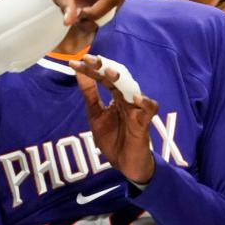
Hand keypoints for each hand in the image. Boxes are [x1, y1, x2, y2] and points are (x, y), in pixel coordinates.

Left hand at [47, 0, 141, 26]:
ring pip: (113, 8)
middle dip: (98, 11)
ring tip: (80, 15)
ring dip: (97, 17)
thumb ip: (65, 3)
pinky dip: (97, 20)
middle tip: (81, 15)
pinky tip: (86, 19)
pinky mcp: (114, 1)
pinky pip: (110, 14)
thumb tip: (69, 21)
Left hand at [71, 54, 157, 182]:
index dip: (90, 70)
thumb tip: (78, 72)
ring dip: (121, 80)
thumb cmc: (113, 139)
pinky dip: (145, 103)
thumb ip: (90, 94)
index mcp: (115, 96)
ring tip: (109, 72)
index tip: (74, 63)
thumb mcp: (96, 115)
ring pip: (132, 89)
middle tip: (90, 59)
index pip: (103, 78)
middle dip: (104, 68)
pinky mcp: (145, 122)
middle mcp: (126, 98)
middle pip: (117, 78)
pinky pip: (149, 109)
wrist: (125, 164)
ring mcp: (136, 109)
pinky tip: (136, 98)